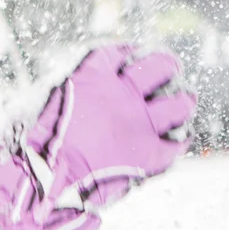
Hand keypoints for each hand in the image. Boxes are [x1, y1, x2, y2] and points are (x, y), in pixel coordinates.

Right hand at [0, 44, 194, 229]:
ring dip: (184, 102)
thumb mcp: (50, 107)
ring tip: (186, 101)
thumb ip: (72, 95)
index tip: (133, 53)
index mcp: (93, 78)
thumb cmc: (42, 145)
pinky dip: (180, 142)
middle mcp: (122, 94)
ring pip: (178, 104)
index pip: (118, 52)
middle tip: (170, 68)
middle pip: (158, 67)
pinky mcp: (150, 152)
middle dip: (167, 65)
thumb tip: (77, 90)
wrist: (50, 179)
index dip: (128, 51)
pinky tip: (179, 140)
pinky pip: (177, 144)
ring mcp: (140, 123)